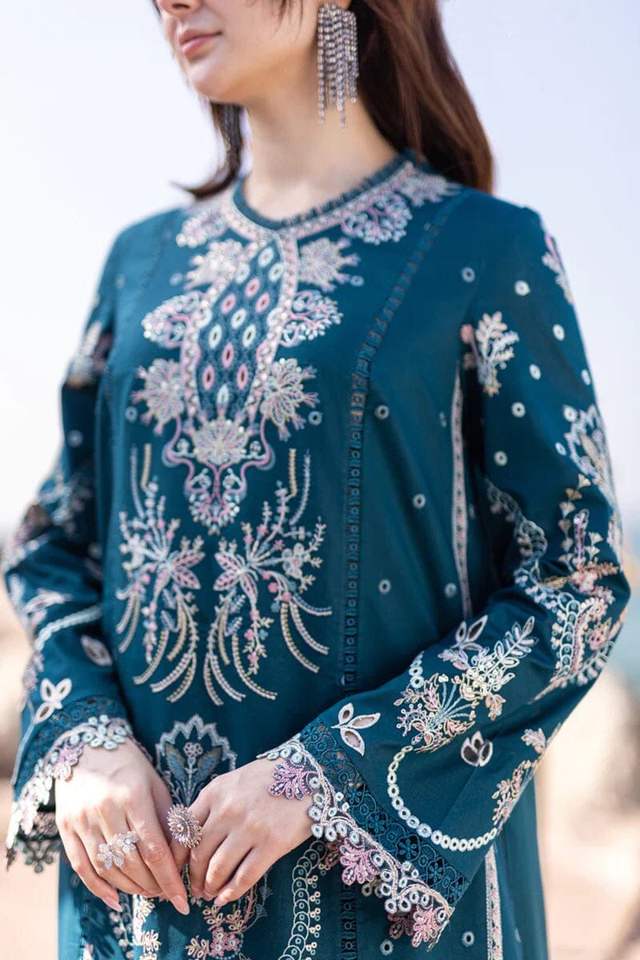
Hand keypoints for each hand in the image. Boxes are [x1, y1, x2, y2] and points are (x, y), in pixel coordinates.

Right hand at [54, 737, 189, 915]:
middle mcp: (106, 810)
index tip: (182, 901)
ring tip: (148, 893)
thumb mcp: (154, 783)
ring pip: (108, 868)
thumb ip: (166, 818)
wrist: (87, 746)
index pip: (154, 849)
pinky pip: (82, 866)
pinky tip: (115, 900)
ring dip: (130, 888)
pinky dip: (98, 888)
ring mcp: (82, 820)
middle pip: (132, 863)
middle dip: (152, 885)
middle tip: (166, 894)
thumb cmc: (130, 765)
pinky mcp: (66, 827)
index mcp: (133, 797)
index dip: (169, 879)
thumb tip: (180, 856)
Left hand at [179, 757, 312, 904]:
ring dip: (210, 887)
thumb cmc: (267, 778)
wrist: (307, 773)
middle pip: (199, 855)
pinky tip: (225, 899)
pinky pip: (245, 877)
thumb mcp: (232, 782)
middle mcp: (227, 811)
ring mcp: (250, 828)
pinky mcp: (272, 844)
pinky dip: (231, 893)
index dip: (177, 859)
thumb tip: (190, 840)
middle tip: (196, 888)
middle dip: (194, 878)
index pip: (183, 833)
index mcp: (213, 793)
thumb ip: (211, 805)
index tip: (176, 871)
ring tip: (210, 894)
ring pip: (218, 869)